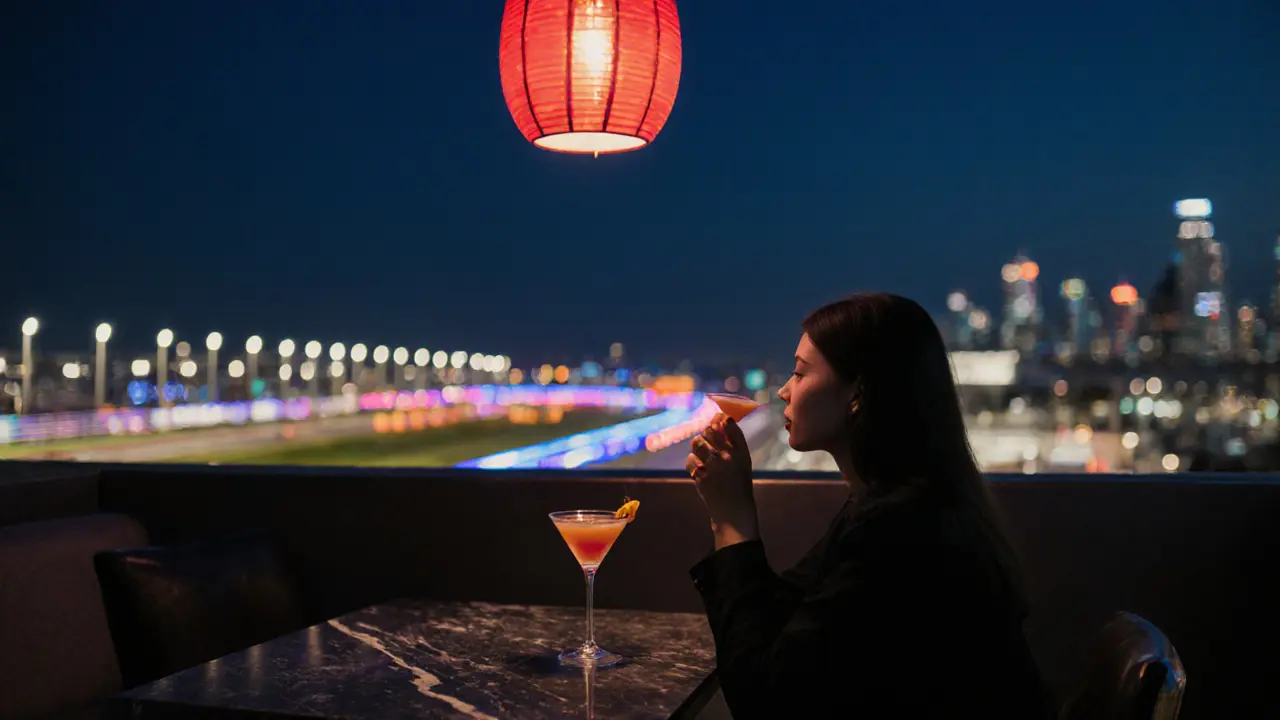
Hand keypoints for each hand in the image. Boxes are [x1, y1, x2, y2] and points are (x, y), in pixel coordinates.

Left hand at [686, 414, 758, 545]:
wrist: (733, 509)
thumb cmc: (738, 483)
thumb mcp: (742, 462)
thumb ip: (733, 443)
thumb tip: (721, 420)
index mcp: (742, 452)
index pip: (730, 426)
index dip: (721, 418)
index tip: (717, 418)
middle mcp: (728, 457)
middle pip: (711, 430)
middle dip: (706, 431)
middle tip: (706, 435)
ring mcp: (714, 466)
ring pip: (698, 443)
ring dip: (697, 444)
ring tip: (700, 449)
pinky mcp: (702, 476)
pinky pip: (690, 459)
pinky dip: (691, 461)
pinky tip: (698, 466)